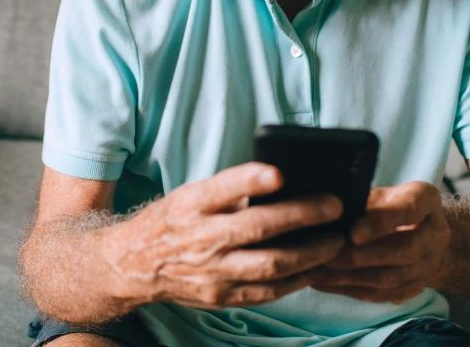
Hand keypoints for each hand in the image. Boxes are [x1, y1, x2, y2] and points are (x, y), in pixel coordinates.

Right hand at [102, 162, 345, 308]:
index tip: (280, 172)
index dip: (251, 179)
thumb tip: (283, 182)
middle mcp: (200, 237)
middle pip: (258, 228)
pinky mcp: (219, 296)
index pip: (223, 187)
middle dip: (303, 216)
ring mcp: (211, 272)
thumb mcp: (191, 194)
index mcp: (192, 203)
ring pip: (270, 266)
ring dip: (310, 253)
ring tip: (336, 240)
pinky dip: (295, 280)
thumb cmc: (173, 221)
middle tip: (335, 206)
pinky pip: (266, 292)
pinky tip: (314, 267)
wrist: (134, 264)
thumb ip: (230, 190)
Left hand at [309, 182, 449, 302]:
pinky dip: (351, 290)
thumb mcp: (382, 192)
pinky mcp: (415, 287)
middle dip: (362, 256)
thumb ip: (363, 201)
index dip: (381, 223)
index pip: (409, 210)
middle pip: (404, 250)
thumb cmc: (392, 204)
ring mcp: (429, 264)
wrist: (424, 231)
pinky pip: (383, 294)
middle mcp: (436, 234)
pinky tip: (324, 284)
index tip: (353, 233)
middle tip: (327, 257)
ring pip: (392, 278)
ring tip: (318, 273)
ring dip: (352, 277)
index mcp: (427, 200)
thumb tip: (327, 214)